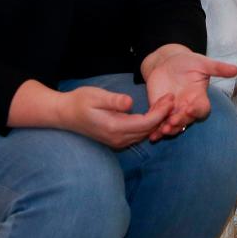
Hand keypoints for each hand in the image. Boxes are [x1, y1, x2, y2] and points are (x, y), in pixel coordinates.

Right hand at [58, 86, 173, 149]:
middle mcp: (118, 139)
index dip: (161, 112)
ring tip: (165, 102)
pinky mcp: (117, 140)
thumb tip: (129, 102)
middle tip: (172, 98)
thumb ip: (113, 100)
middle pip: (148, 129)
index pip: (146, 123)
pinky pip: (138, 134)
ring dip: (156, 119)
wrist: (65, 115)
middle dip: (162, 115)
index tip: (170, 98)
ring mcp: (117, 141)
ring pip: (144, 133)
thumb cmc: (79, 102)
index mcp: (114, 127)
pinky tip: (153, 111)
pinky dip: (148, 124)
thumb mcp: (95, 96)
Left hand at [141, 44, 236, 141]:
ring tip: (162, 131)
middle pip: (186, 120)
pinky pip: (158, 122)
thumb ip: (217, 68)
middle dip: (180, 122)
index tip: (190, 108)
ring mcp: (173, 110)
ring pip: (173, 125)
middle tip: (172, 122)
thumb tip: (235, 69)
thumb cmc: (188, 62)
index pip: (202, 109)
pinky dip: (155, 129)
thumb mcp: (202, 62)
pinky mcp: (159, 110)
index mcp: (199, 97)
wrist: (167, 62)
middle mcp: (187, 107)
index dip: (197, 110)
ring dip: (168, 129)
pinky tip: (151, 134)